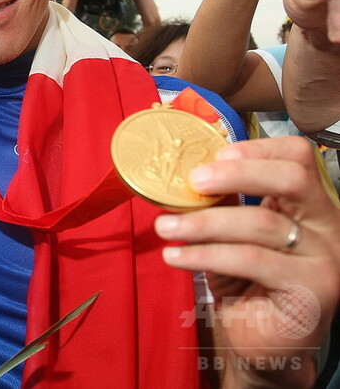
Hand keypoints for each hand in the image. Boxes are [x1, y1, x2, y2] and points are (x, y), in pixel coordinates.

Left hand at [155, 137, 339, 385]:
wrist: (262, 342)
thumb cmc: (245, 281)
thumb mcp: (232, 233)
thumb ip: (223, 201)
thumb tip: (186, 170)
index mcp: (308, 203)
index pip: (298, 157)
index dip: (257, 148)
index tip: (214, 154)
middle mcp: (326, 226)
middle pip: (292, 179)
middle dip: (236, 173)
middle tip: (193, 181)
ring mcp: (324, 258)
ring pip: (261, 223)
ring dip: (203, 222)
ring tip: (165, 227)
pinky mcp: (311, 290)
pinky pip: (251, 260)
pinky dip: (205, 254)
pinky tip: (176, 256)